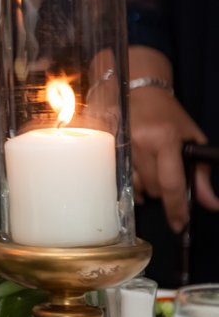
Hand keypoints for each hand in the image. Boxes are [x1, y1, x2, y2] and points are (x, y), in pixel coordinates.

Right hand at [130, 86, 218, 231]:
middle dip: (165, 192)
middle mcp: (140, 144)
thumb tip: (211, 204)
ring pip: (138, 186)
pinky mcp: (108, 150)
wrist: (139, 91)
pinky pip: (122, 179)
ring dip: (149, 187)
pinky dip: (135, 183)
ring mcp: (121, 147)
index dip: (177, 208)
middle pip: (154, 188)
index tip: (180, 225)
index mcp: (165, 140)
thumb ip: (202, 175)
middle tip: (171, 178)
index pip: (172, 183)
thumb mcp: (193, 140)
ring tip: (155, 171)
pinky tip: (140, 177)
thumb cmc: (169, 115)